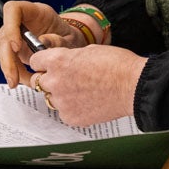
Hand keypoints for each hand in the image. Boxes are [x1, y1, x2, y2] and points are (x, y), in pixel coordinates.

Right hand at [0, 0, 83, 86]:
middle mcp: (22, 21)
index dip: (10, 27)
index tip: (17, 46)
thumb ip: (58, 40)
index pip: (13, 9)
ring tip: (19, 82)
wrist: (72, 44)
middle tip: (13, 77)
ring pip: (3, 49)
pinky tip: (22, 80)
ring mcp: (17, 35)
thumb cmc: (71, 37)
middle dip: (7, 58)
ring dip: (9, 68)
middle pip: (4, 35)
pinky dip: (14, 72)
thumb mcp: (71, 38)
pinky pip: (9, 59)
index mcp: (35, 11)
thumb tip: (41, 43)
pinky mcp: (16, 49)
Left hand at [27, 45, 146, 126]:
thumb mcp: (87, 50)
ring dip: (59, 94)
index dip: (42, 61)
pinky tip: (86, 102)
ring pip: (50, 97)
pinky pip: (63, 112)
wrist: (133, 86)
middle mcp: (56, 81)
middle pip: (38, 81)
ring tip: (80, 91)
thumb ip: (68, 57)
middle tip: (64, 78)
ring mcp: (62, 102)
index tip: (46, 64)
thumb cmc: (116, 65)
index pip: (35, 61)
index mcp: (58, 61)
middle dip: (48, 78)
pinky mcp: (71, 118)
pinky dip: (71, 108)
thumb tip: (62, 62)